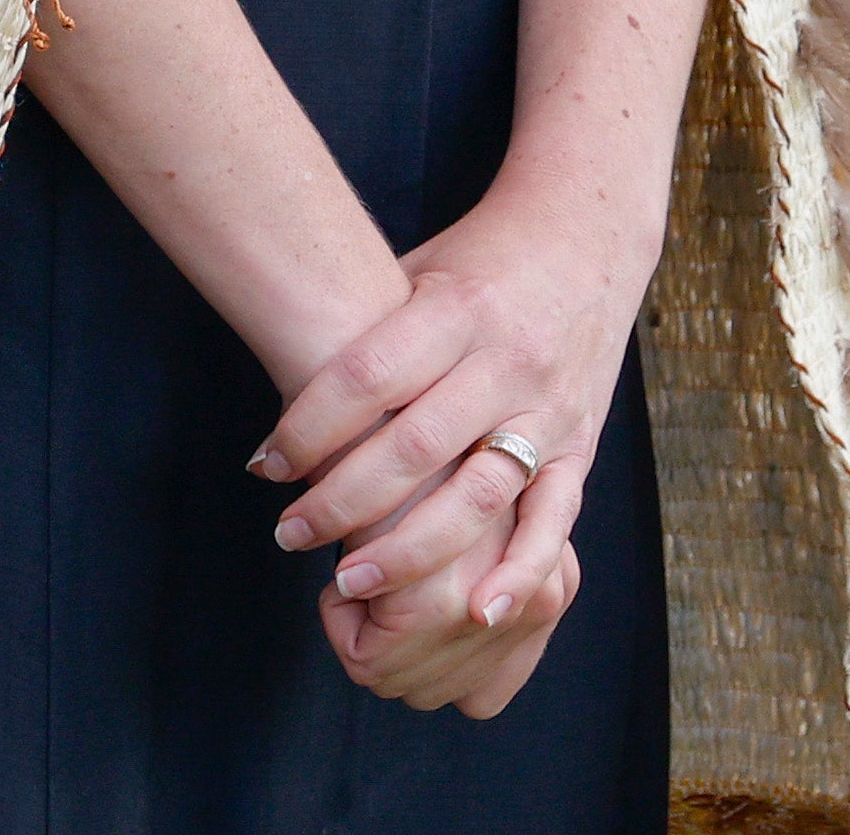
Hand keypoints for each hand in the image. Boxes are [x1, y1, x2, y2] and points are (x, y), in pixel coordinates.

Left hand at [256, 193, 652, 711]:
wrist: (587, 239)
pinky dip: (518, 570)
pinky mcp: (580, 446)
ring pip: (477, 495)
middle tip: (287, 536)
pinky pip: (552, 519)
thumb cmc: (478, 258)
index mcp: (456, 308)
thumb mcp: (416, 272)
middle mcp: (506, 361)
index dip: (307, 427)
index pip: (368, 378)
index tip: (262, 465)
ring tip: (347, 582)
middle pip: (413, 447)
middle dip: (341, 502)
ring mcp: (547, 408)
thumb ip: (368, 335)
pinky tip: (475, 611)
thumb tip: (283, 393)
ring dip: (408, 550)